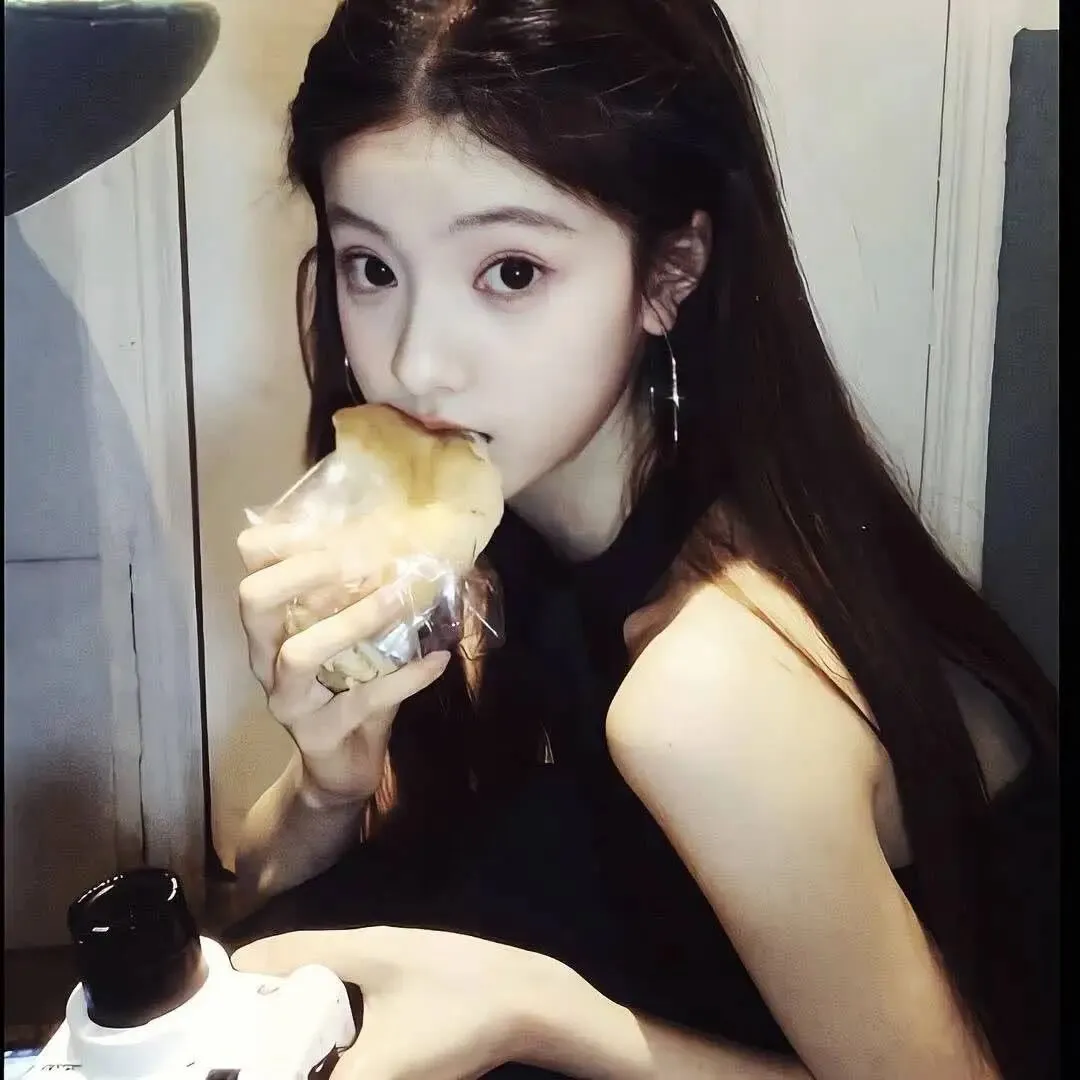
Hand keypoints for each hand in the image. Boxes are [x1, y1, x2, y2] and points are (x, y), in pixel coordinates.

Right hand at [231, 926, 547, 1079]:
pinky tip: (335, 1053)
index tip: (201, 1011)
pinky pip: (360, 999)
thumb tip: (286, 1077)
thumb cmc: (458, 1020)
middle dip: (264, 1006)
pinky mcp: (418, 984)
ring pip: (331, 985)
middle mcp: (371, 948)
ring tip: (275, 1051)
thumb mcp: (388, 1067)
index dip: (234, 979)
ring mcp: (398, 963)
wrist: (535, 1003)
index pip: (275, 953)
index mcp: (354, 950)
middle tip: (234, 1044)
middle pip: (299, 970)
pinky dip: (337, 1023)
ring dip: (303, 1016)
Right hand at [237, 523, 451, 803]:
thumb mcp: (352, 638)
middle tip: (359, 557)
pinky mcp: (318, 734)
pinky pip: (364, 699)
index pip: (251, 567)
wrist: (342, 767)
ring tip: (400, 597)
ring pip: (300, 652)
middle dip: (304, 570)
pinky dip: (407, 677)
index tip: (334, 524)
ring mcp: (286, 700)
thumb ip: (364, 595)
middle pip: (255, 599)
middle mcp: (265, 658)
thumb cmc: (348, 689)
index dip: (283, 539)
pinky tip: (439, 660)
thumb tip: (411, 540)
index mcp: (270, 625)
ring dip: (354, 620)